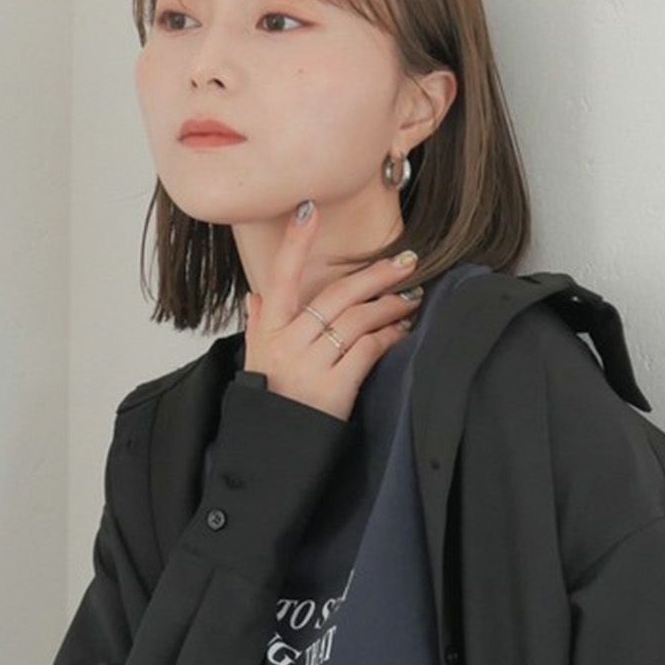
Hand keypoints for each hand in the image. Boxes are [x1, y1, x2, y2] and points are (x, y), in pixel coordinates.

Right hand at [245, 210, 421, 421]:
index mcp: (270, 331)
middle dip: (375, 274)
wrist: (270, 456)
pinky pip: (369, 351)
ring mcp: (311, 364)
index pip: (281, 277)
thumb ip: (258, 326)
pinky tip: (404, 331)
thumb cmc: (266, 406)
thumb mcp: (254, 363)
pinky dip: (390, 338)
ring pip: (357, 319)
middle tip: (407, 261)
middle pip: (337, 295)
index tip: (309, 209)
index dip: (296, 244)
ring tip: (411, 298)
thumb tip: (257, 296)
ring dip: (389, 306)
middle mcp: (289, 342)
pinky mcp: (334, 388)